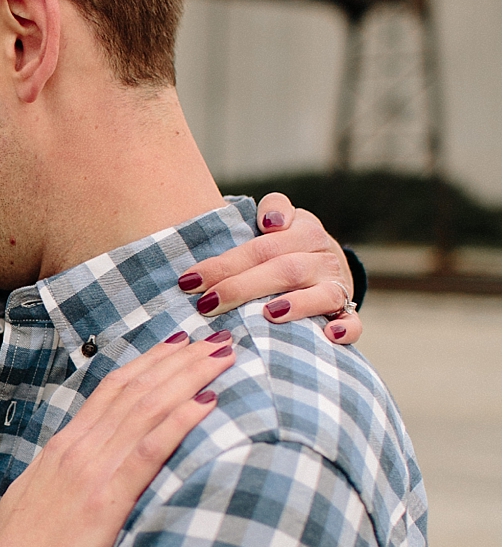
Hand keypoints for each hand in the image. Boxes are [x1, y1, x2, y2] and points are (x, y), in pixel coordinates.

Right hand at [0, 328, 231, 546]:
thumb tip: (79, 468)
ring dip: (188, 378)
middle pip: (136, 389)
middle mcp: (77, 450)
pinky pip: (148, 453)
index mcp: (62, 448)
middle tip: (218, 337)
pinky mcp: (105, 504)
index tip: (182, 344)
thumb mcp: (33, 501)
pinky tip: (205, 404)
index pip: (112, 390)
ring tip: (223, 356)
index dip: (151, 363)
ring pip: (146, 409)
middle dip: (180, 359)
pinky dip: (178, 423)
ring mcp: (90, 473)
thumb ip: (60, 477)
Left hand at [179, 193, 360, 343]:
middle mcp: (322, 256)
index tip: (191, 280)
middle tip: (207, 304)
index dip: (226, 262)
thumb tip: (268, 223)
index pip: (261, 245)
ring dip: (296, 304)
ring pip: (320, 293)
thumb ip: (271, 211)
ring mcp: (338, 285)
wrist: (332, 263)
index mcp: (303, 229)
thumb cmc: (289, 244)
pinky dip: (345, 328)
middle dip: (242, 287)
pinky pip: (354, 322)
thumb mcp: (280, 219)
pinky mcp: (348, 311)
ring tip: (267, 314)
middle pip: (283, 269)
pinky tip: (329, 335)